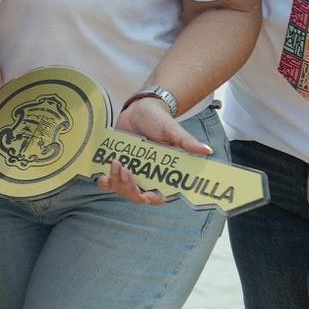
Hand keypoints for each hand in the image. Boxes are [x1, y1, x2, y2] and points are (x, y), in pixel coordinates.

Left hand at [95, 98, 209, 204]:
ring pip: (123, 190)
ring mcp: (131, 172)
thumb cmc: (158, 119)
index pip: (161, 195)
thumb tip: (206, 150)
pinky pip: (110, 182)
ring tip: (116, 162)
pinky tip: (102, 177)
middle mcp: (148, 175)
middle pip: (138, 196)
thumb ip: (186, 141)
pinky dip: (105, 182)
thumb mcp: (172, 129)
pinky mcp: (117, 166)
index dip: (155, 199)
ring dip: (117, 181)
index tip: (148, 196)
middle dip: (130, 188)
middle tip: (127, 171)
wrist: (138, 108)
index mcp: (164, 172)